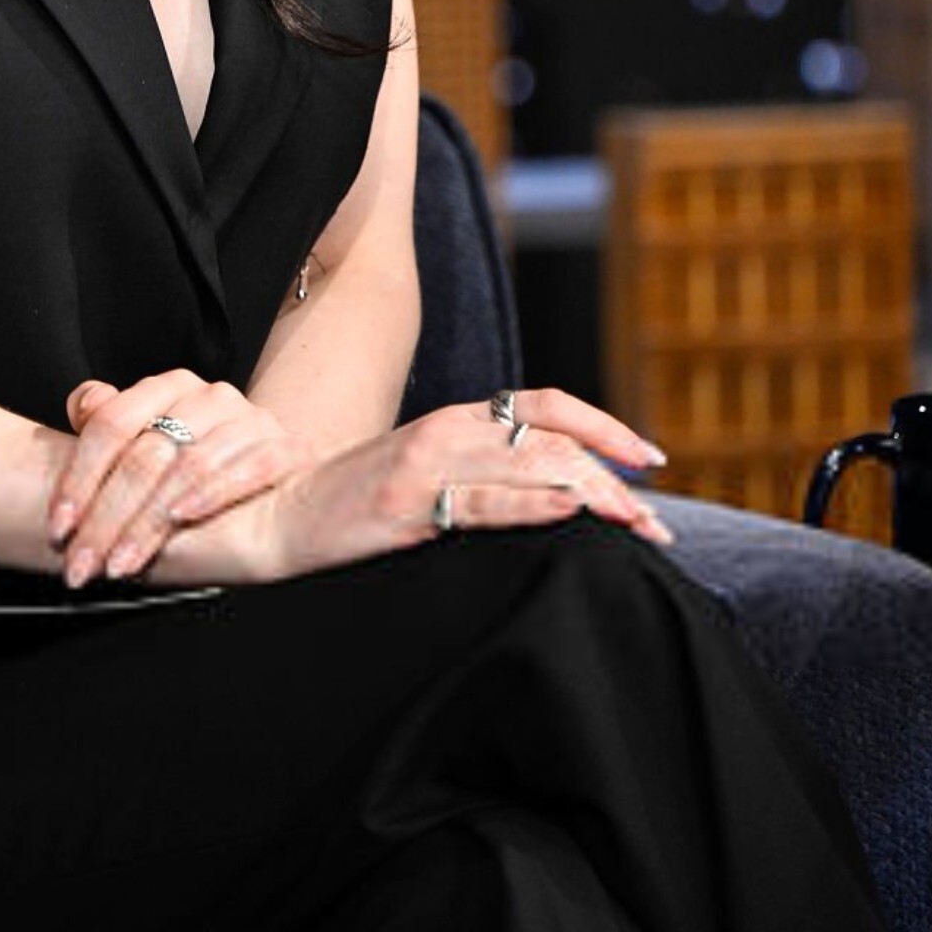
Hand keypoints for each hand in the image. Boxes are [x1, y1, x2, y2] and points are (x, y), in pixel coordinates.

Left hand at [49, 370, 317, 587]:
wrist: (276, 465)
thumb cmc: (204, 457)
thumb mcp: (152, 436)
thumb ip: (112, 420)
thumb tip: (83, 405)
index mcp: (169, 387)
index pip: (111, 424)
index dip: (79, 477)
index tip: (59, 525)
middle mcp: (208, 397)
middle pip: (144, 455)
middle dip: (106, 518)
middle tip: (84, 560)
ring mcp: (249, 421)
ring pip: (187, 468)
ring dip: (148, 524)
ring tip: (123, 560)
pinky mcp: (283, 448)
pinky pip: (245, 469)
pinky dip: (209, 494)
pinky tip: (181, 519)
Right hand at [270, 385, 673, 579]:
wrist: (274, 518)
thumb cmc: (352, 500)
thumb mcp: (421, 469)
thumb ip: (477, 468)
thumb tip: (552, 488)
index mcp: (454, 419)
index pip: (546, 404)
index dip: (605, 425)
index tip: (651, 460)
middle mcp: (446, 432)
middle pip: (553, 440)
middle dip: (616, 480)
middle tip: (657, 523)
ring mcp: (425, 469)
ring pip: (531, 468)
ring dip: (596, 497)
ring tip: (639, 527)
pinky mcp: (406, 509)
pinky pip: (483, 504)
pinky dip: (534, 506)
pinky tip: (572, 514)